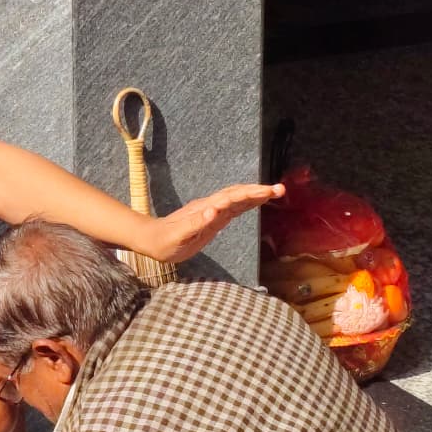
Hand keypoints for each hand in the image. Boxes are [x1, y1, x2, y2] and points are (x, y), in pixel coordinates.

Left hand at [153, 182, 284, 261]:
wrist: (151, 239)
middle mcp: (210, 207)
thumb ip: (196, 223)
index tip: (268, 192)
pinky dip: (246, 202)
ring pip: (236, 198)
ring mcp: (211, 211)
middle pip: (237, 194)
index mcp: (205, 210)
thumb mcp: (179, 235)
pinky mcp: (211, 218)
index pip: (232, 198)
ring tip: (275, 192)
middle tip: (280, 189)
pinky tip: (255, 201)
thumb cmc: (164, 241)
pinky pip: (232, 207)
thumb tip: (214, 210)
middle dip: (258, 191)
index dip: (251, 194)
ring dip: (255, 195)